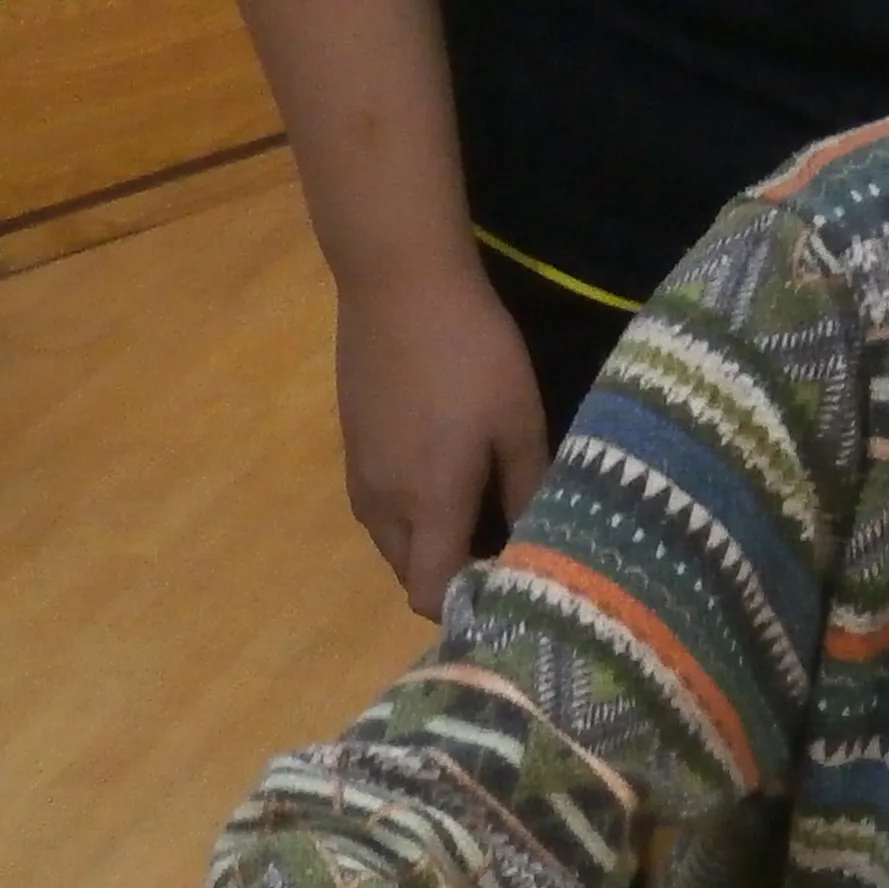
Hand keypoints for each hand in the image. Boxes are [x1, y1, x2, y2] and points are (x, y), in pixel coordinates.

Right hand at [332, 261, 547, 619]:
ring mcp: (360, 476)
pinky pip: (380, 509)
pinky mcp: (350, 450)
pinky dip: (409, 515)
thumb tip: (538, 544)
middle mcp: (384, 503)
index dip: (466, 606)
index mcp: (429, 502)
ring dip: (428, 545)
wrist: (397, 281)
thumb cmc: (471, 350)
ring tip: (475, 512)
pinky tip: (443, 475)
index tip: (507, 589)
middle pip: (410, 576)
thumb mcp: (519, 419)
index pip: (430, 595)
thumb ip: (528, 488)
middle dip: (451, 576)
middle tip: (501, 549)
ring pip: (393, 544)